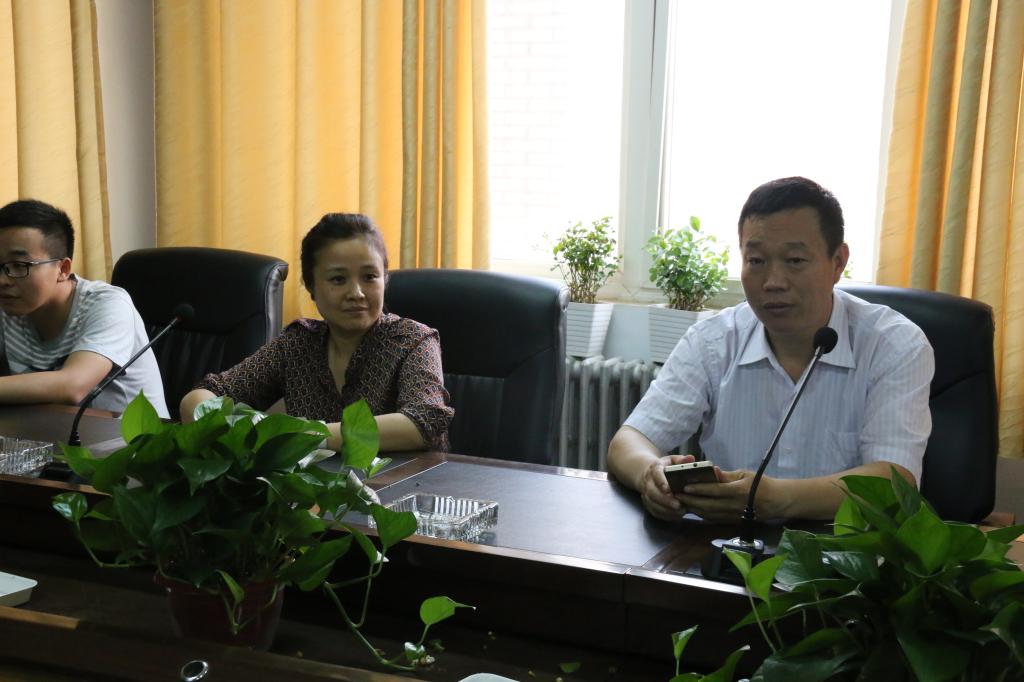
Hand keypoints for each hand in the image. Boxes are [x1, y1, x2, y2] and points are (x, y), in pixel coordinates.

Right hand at [638, 454, 695, 520]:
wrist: (648, 474)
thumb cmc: (665, 467)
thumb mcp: (673, 460)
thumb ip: (681, 460)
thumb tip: (691, 458)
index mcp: (655, 468)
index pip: (656, 474)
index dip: (661, 482)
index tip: (668, 489)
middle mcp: (648, 481)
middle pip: (652, 492)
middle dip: (665, 500)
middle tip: (678, 505)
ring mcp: (646, 493)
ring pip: (652, 503)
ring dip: (665, 509)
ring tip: (680, 512)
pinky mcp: (647, 503)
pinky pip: (654, 511)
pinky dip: (665, 515)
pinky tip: (676, 515)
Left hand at [677, 469, 791, 522]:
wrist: (777, 502)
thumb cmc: (761, 484)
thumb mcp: (745, 475)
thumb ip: (727, 476)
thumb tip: (712, 472)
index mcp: (738, 491)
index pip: (714, 491)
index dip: (698, 489)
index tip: (685, 486)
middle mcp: (734, 506)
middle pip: (708, 505)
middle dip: (690, 500)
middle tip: (676, 495)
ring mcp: (733, 516)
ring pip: (708, 514)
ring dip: (693, 508)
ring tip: (680, 501)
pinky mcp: (732, 521)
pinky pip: (713, 519)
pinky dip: (701, 514)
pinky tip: (693, 509)